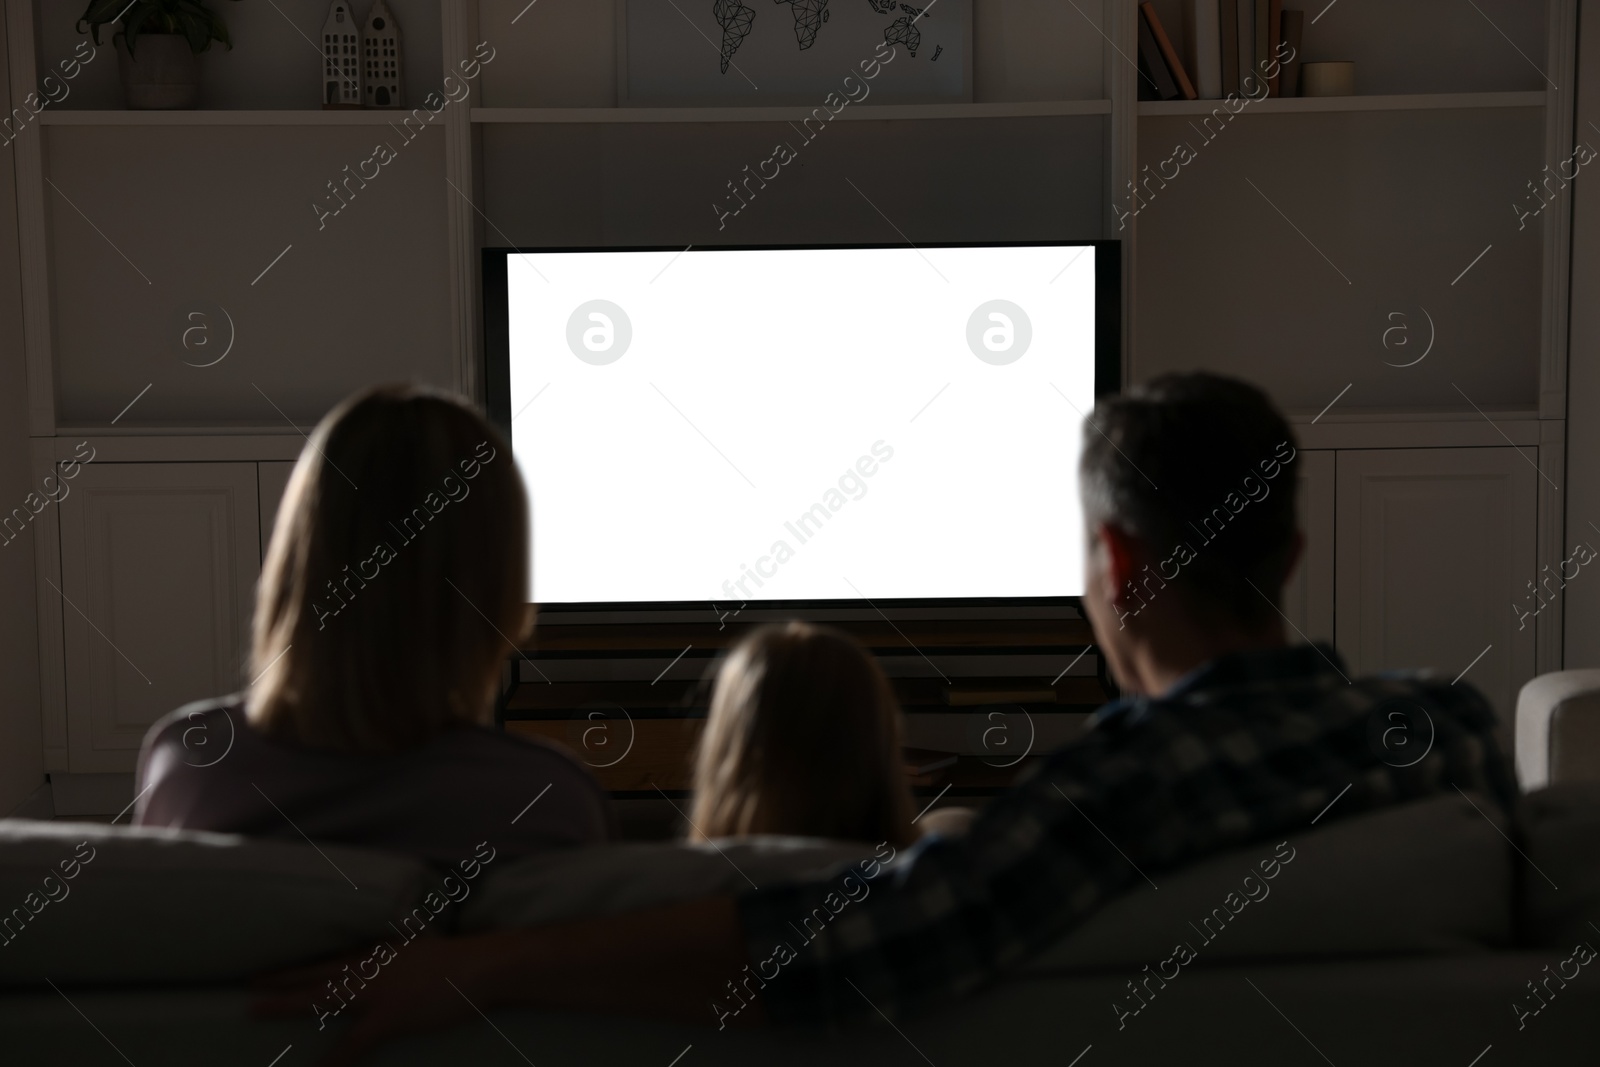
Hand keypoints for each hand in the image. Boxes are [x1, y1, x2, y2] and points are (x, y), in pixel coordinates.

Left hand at [252, 934, 498, 1065]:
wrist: (482, 966)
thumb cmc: (462, 961)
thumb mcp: (425, 953)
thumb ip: (402, 961)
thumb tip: (393, 966)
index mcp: (380, 954)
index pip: (331, 960)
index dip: (300, 967)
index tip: (275, 970)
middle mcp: (370, 969)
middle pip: (317, 975)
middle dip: (282, 981)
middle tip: (251, 985)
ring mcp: (376, 992)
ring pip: (321, 998)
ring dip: (288, 1005)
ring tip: (256, 1010)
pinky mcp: (389, 1016)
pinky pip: (353, 1044)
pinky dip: (332, 1061)